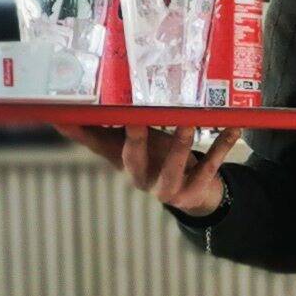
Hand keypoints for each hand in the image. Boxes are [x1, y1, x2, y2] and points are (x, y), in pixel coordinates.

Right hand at [64, 120, 227, 215]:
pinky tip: (234, 129)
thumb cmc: (160, 159)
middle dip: (134, 137)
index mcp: (124, 162)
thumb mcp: (138, 145)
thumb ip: (115, 128)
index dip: (78, 133)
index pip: (96, 145)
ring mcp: (167, 189)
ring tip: (189, 121)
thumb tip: (83, 101)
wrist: (195, 194)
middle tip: (135, 116)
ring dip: (180, 142)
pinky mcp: (194, 192)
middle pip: (132, 158)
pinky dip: (221, 147)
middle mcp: (141, 178)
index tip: (62, 117)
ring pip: (172, 166)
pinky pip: (209, 166)